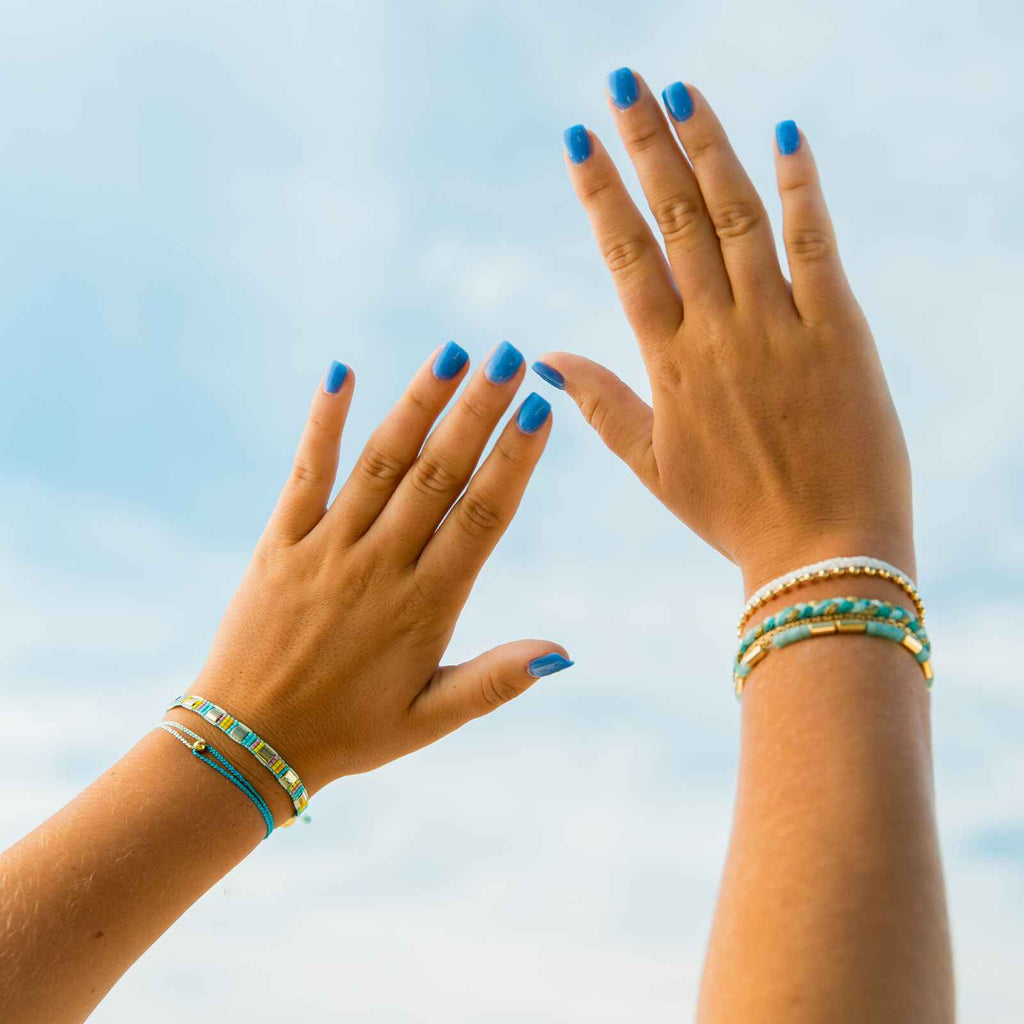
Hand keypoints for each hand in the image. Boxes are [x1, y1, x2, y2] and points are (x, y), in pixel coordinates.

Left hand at [195, 342, 569, 802]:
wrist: (249, 742)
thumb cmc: (350, 733)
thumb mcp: (431, 718)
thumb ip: (496, 682)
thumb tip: (563, 653)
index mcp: (424, 606)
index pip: (480, 519)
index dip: (513, 461)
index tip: (539, 410)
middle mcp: (379, 566)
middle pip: (437, 475)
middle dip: (476, 412)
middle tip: (509, 357)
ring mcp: (327, 548)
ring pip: (381, 463)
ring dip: (417, 404)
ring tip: (452, 354)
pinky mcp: (280, 542)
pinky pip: (306, 472)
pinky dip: (324, 422)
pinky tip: (342, 373)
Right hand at [538, 74, 913, 591]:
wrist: (820, 549)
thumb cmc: (730, 512)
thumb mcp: (651, 464)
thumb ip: (598, 402)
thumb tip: (540, 357)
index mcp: (668, 363)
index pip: (625, 258)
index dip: (600, 194)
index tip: (578, 140)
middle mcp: (718, 331)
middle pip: (674, 218)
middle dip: (645, 143)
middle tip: (622, 83)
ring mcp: (779, 324)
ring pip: (737, 217)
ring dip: (710, 149)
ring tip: (683, 92)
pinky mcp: (838, 328)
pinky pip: (816, 245)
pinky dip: (802, 189)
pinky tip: (787, 137)